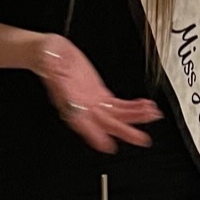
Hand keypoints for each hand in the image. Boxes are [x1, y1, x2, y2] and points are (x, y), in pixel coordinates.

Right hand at [31, 36, 162, 152]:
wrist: (51, 53)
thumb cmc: (48, 61)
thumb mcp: (52, 69)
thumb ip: (60, 82)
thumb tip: (67, 94)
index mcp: (70, 105)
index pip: (84, 125)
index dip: (95, 136)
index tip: (107, 146)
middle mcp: (83, 107)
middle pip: (107, 123)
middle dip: (127, 131)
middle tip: (142, 139)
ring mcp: (93, 102)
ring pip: (117, 115)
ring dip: (135, 117)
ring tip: (151, 116)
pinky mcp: (99, 93)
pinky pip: (119, 104)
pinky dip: (133, 106)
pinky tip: (143, 105)